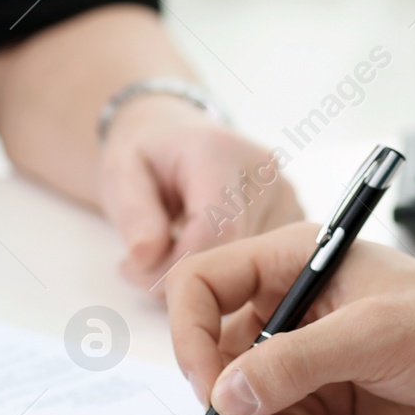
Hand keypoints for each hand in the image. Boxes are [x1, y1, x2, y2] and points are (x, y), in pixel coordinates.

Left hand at [99, 95, 302, 288]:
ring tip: (171, 251)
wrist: (174, 138)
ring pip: (251, 263)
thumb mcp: (120, 174)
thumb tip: (146, 257)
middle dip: (186, 272)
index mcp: (218, 153)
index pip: (215, 228)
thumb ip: (132, 215)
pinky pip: (264, 263)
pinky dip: (230, 271)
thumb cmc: (148, 155)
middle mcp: (264, 170)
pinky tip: (202, 250)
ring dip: (207, 276)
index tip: (140, 271)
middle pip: (234, 249)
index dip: (177, 264)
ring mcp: (285, 194)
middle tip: (146, 267)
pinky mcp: (294, 216)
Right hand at [166, 221, 414, 414]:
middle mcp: (293, 303)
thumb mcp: (373, 335)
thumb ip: (294, 362)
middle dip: (229, 397)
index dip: (190, 334)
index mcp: (294, 260)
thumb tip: (226, 394)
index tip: (207, 386)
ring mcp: (309, 351)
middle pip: (216, 349)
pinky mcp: (329, 394)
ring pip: (244, 394)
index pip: (203, 284)